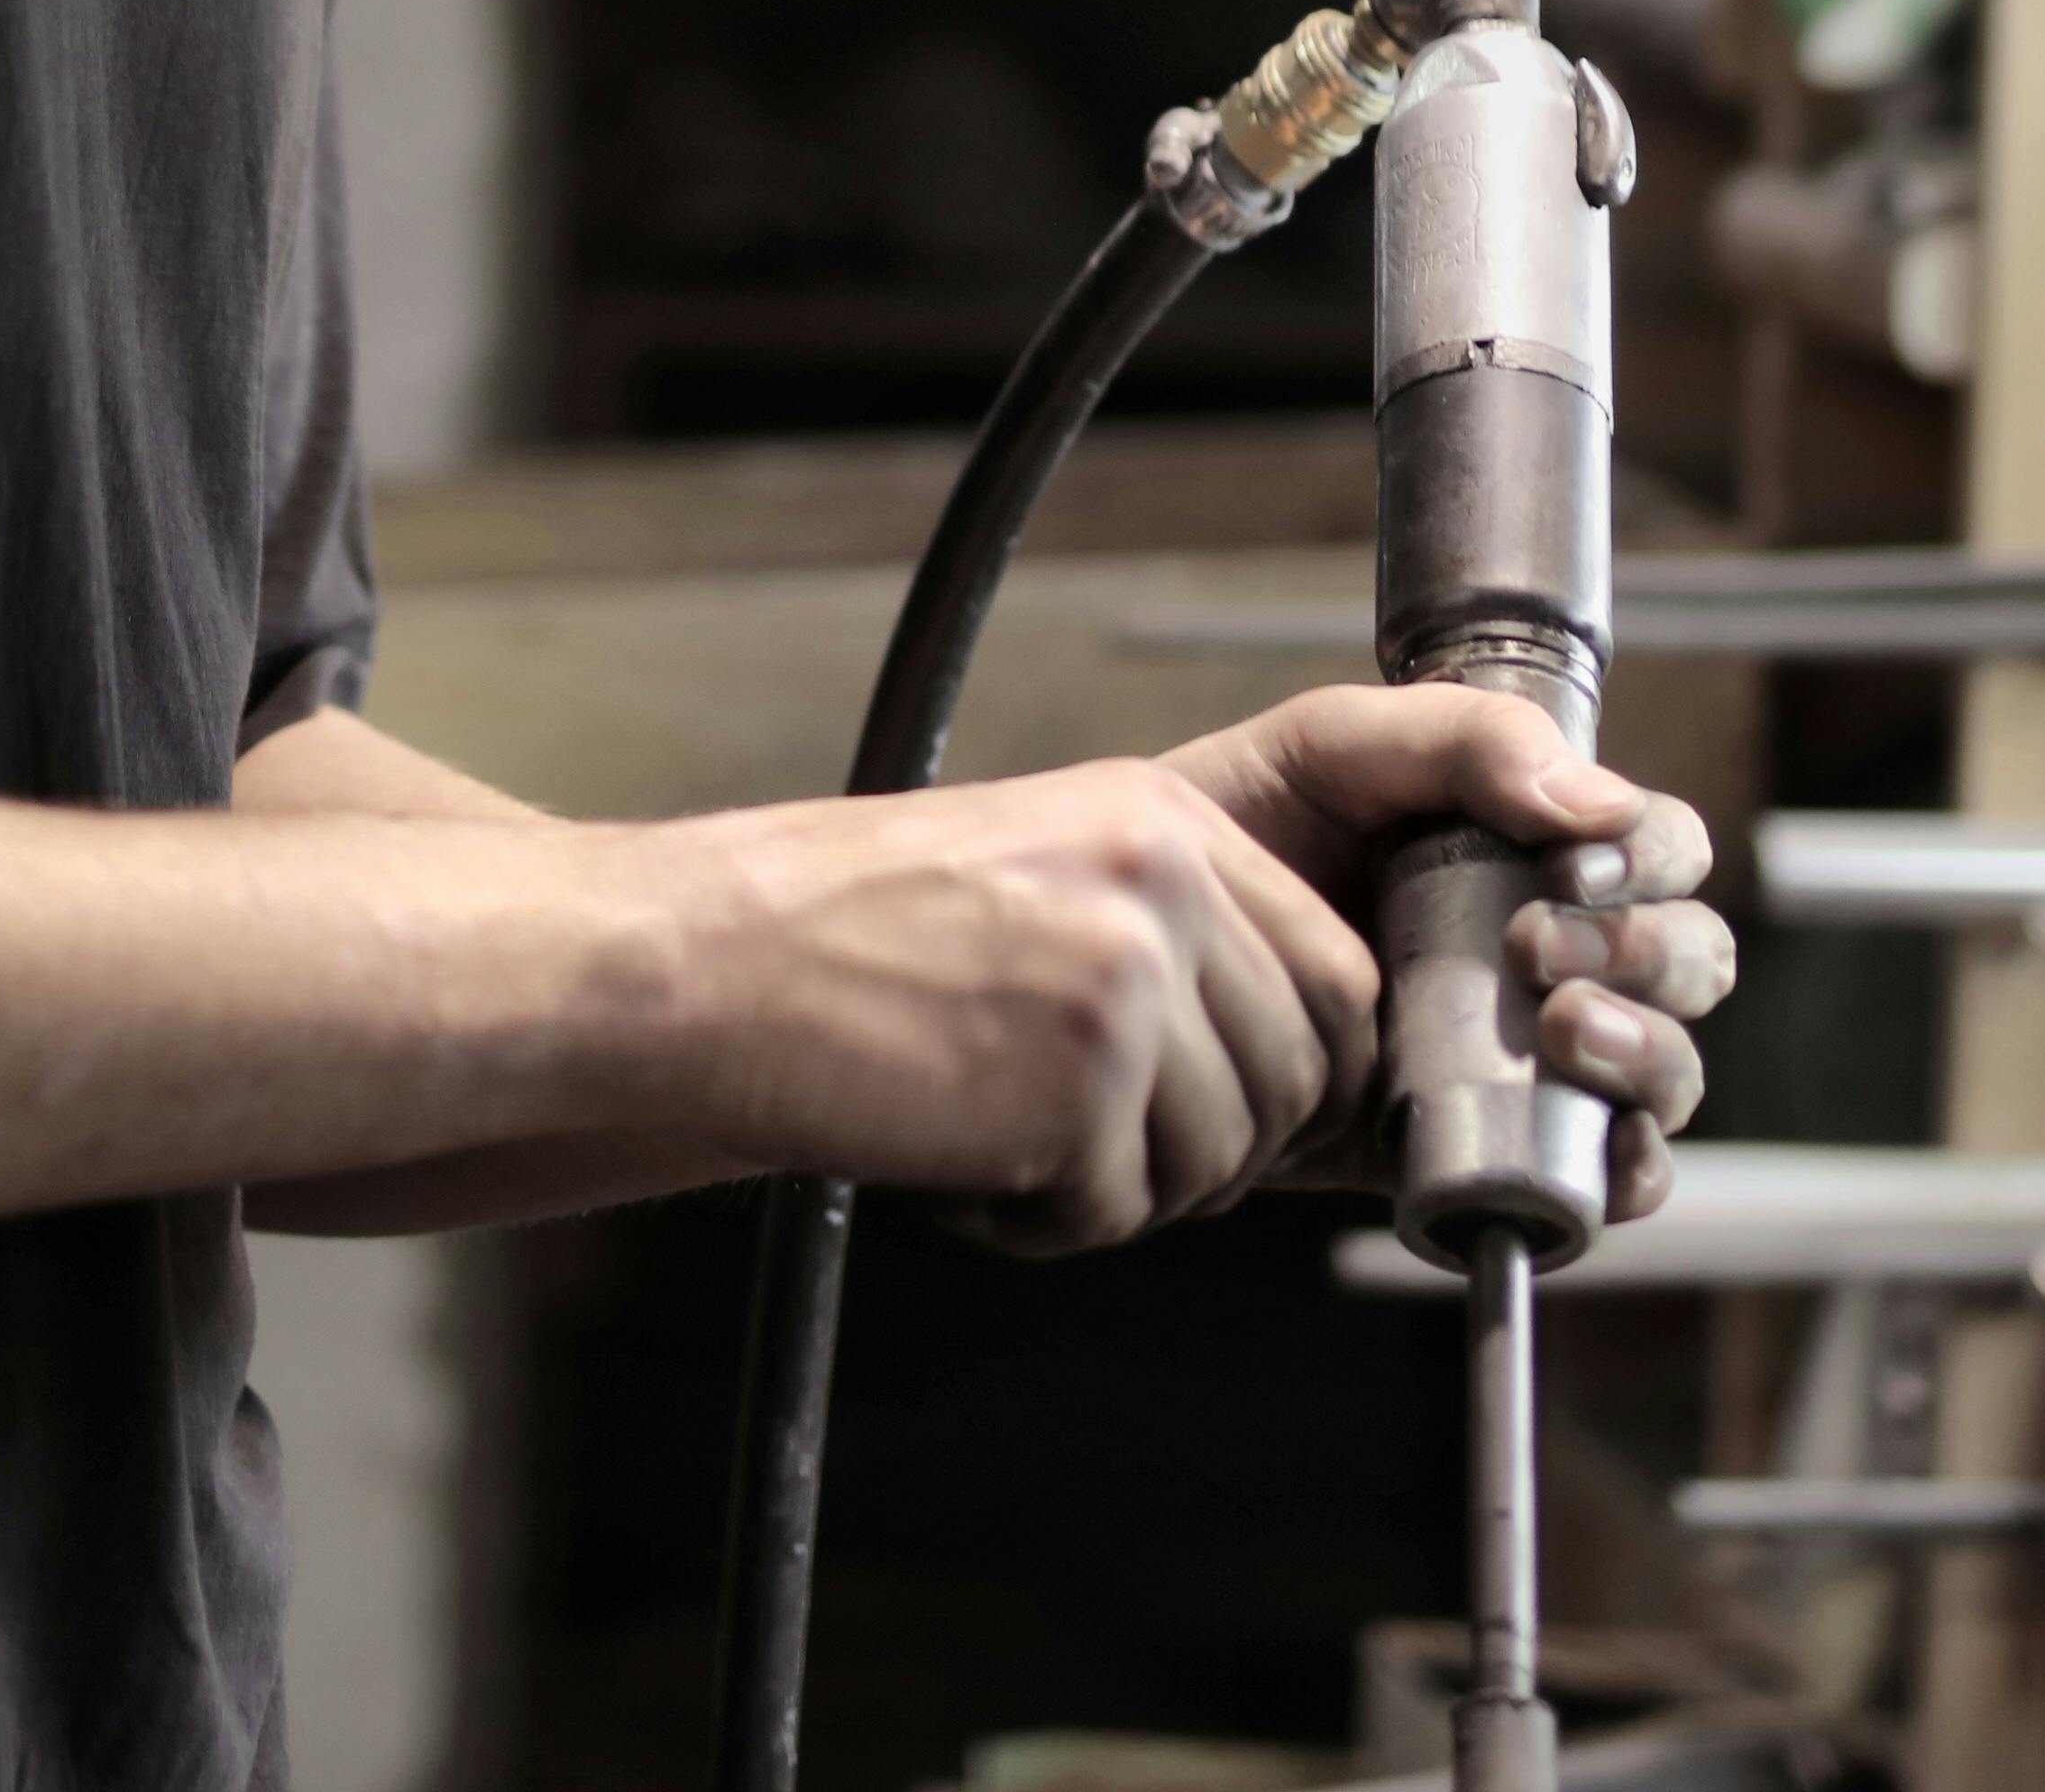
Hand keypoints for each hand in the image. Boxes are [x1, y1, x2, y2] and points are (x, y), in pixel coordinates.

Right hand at [641, 756, 1384, 1255]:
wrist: (705, 963)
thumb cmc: (846, 934)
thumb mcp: (1044, 871)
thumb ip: (1178, 933)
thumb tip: (1305, 1059)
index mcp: (1165, 819)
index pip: (1339, 971)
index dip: (1307, 1072)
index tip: (1242, 1117)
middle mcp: (1163, 883)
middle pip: (1303, 1074)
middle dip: (1223, 1147)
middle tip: (1104, 1153)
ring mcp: (1126, 982)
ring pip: (1222, 1157)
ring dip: (1125, 1190)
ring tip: (1009, 1152)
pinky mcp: (1076, 1088)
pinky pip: (1121, 1210)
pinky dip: (1046, 1226)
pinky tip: (963, 1173)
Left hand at [1153, 685, 1732, 1228]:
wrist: (1139, 937)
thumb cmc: (1243, 824)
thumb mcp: (1338, 745)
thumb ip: (1466, 740)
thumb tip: (1596, 804)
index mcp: (1540, 847)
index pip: (1661, 849)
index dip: (1653, 858)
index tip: (1577, 868)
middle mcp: (1558, 951)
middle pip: (1687, 960)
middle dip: (1649, 956)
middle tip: (1545, 948)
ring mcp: (1532, 1053)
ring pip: (1665, 1067)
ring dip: (1648, 1054)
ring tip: (1564, 1032)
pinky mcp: (1488, 1141)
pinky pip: (1605, 1172)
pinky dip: (1629, 1171)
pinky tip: (1601, 1149)